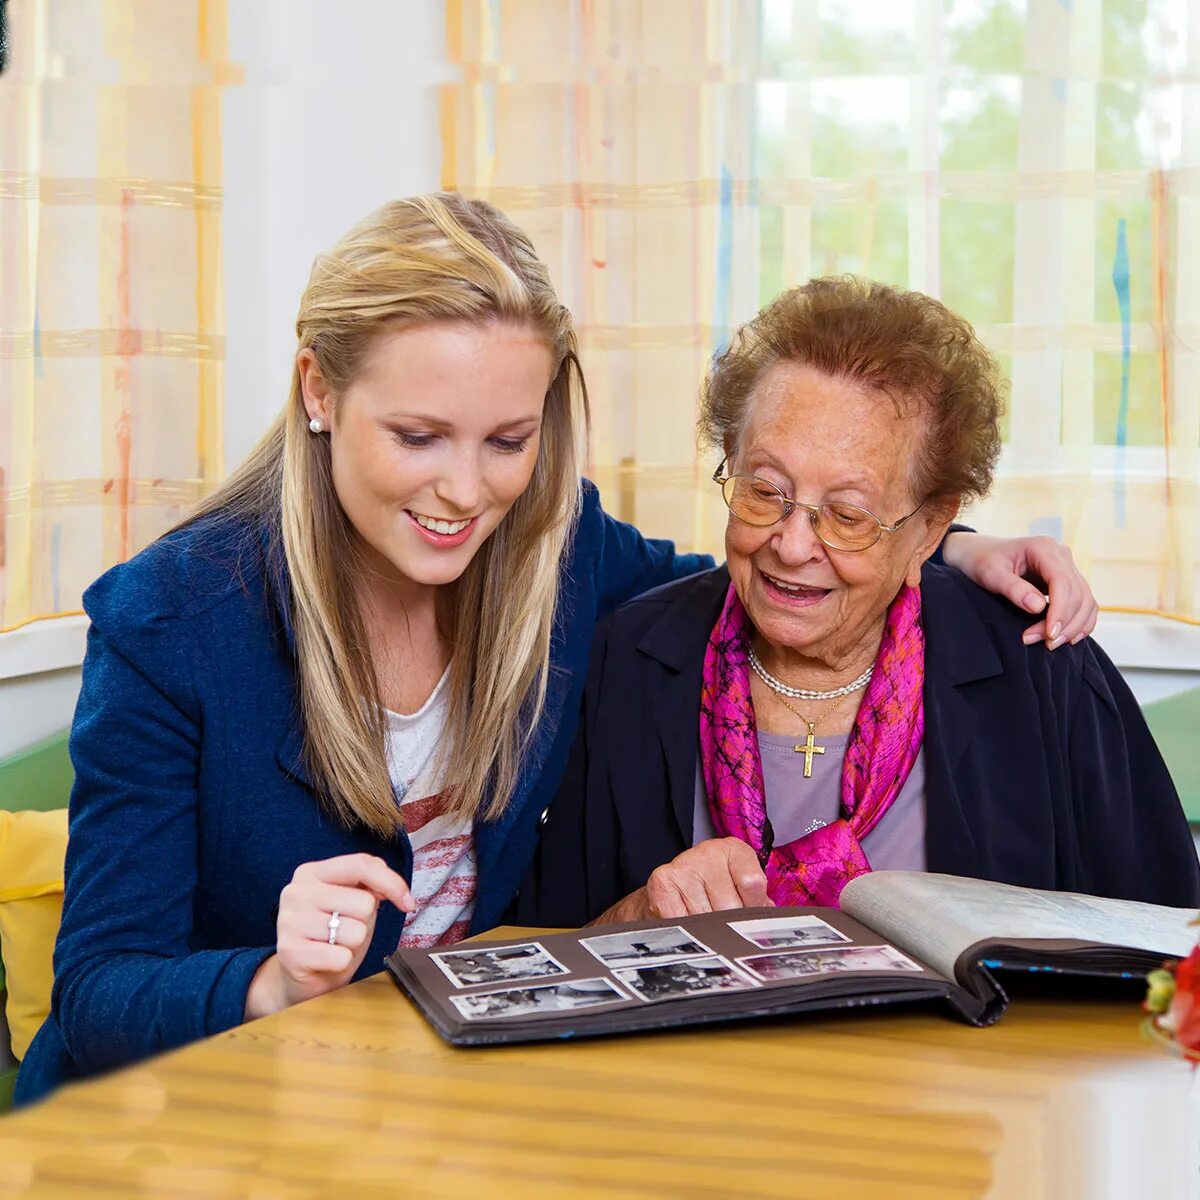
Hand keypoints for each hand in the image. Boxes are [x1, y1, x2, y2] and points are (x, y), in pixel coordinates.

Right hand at [246, 853, 414, 1019]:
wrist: (301, 975)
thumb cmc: (333, 936)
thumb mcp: (353, 904)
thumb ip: (370, 886)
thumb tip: (394, 889)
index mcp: (312, 872)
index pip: (362, 864)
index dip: (392, 883)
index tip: (408, 902)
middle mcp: (296, 891)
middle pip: (364, 902)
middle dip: (365, 923)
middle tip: (345, 931)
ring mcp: (290, 920)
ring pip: (355, 931)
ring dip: (353, 945)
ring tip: (334, 946)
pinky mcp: (289, 951)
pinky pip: (341, 956)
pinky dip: (342, 963)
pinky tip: (327, 961)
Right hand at [593, 838, 771, 923]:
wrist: (669, 892)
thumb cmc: (711, 893)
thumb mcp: (739, 891)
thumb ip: (758, 904)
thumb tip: (770, 929)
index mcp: (735, 850)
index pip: (753, 883)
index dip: (751, 907)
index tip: (744, 911)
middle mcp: (709, 851)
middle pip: (730, 906)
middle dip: (728, 924)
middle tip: (720, 922)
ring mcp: (684, 864)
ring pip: (706, 918)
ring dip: (706, 930)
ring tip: (702, 921)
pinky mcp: (662, 880)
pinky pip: (681, 920)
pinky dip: (685, 931)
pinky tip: (685, 922)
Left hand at [942, 532, 1097, 649]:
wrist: (980, 553)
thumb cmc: (982, 561)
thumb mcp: (990, 574)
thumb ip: (1013, 589)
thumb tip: (1038, 607)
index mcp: (1044, 548)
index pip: (1062, 581)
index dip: (1060, 610)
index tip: (1049, 634)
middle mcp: (1061, 556)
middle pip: (1078, 593)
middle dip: (1063, 623)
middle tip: (1043, 643)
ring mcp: (1067, 568)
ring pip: (1085, 601)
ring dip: (1073, 626)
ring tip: (1050, 644)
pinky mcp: (1067, 581)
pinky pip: (1084, 603)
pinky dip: (1080, 622)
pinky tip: (1067, 638)